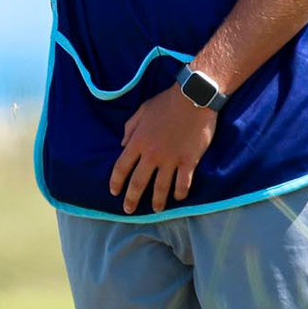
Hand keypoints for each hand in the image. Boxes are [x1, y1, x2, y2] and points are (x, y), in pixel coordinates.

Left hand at [110, 85, 218, 213]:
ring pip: (160, 188)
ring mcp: (171, 159)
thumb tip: (122, 144)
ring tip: (156, 210)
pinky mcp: (188, 161)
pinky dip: (180, 193)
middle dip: (131, 199)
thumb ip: (130, 128)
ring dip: (157, 202)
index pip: (121, 168)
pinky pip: (183, 183)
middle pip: (138, 183)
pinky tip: (178, 197)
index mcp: (137, 142)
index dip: (116, 182)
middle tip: (129, 210)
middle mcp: (151, 154)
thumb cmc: (167, 102)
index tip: (114, 192)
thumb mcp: (142, 110)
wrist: (193, 98)